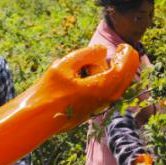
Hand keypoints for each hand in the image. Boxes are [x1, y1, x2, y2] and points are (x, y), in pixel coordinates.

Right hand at [0, 44, 140, 164]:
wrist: (38, 118)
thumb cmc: (48, 91)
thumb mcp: (64, 66)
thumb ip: (86, 55)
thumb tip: (103, 50)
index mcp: (100, 88)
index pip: (123, 70)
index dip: (126, 56)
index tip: (123, 46)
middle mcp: (105, 99)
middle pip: (125, 79)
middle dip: (127, 63)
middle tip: (124, 50)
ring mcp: (100, 106)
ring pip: (117, 87)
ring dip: (118, 72)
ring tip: (109, 60)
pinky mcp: (93, 110)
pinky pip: (109, 93)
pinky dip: (111, 81)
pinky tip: (101, 72)